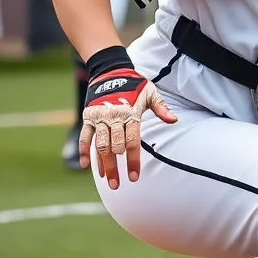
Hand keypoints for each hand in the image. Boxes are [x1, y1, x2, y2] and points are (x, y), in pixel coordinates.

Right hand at [80, 68, 177, 188]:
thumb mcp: (151, 93)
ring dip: (102, 164)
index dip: (133, 161)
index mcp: (130, 114)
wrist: (111, 71)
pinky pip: (85, 136)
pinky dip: (84, 150)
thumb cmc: (135, 84)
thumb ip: (162, 108)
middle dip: (116, 168)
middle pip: (114, 148)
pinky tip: (86, 165)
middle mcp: (114, 117)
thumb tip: (174, 120)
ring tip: (107, 181)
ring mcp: (99, 118)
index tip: (134, 177)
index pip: (132, 142)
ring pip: (99, 145)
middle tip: (118, 185)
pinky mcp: (88, 117)